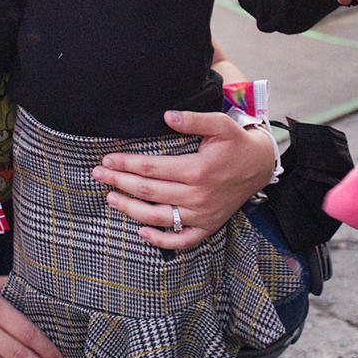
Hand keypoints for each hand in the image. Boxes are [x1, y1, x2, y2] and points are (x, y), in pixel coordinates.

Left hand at [92, 110, 276, 250]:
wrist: (260, 166)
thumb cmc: (236, 142)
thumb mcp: (220, 124)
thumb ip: (194, 120)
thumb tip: (167, 115)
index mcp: (197, 170)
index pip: (150, 169)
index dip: (125, 164)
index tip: (107, 159)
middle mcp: (197, 196)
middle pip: (147, 191)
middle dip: (118, 182)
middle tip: (97, 174)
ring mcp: (202, 215)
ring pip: (157, 217)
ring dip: (129, 209)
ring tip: (110, 198)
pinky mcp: (207, 227)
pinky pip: (181, 241)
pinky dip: (160, 241)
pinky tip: (141, 232)